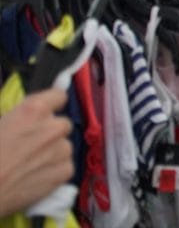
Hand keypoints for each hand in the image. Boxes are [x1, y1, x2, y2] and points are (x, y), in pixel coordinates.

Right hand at [0, 89, 73, 215]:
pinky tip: (35, 177)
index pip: (58, 96)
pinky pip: (65, 166)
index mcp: (34, 110)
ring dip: (52, 151)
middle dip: (49, 131)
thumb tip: (25, 117)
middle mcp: (53, 127)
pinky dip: (54, 171)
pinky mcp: (65, 172)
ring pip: (64, 146)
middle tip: (30, 144)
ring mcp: (62, 150)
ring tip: (30, 164)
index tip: (44, 113)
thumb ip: (18, 116)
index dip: (51, 104)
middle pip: (62, 124)